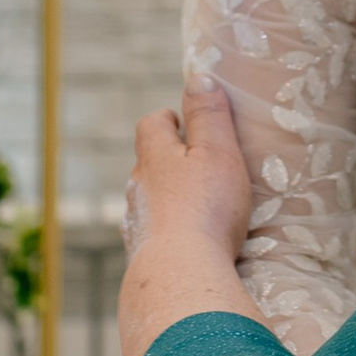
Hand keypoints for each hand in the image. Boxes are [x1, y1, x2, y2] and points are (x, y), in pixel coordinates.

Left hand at [118, 85, 258, 355]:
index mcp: (155, 157)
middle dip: (168, 161)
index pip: (152, 124)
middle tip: (199, 165)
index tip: (184, 121)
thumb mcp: (217, 152)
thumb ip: (209, 116)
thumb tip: (198, 78)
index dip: (169, 119)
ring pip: (148, 202)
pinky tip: (188, 247)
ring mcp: (138, 225)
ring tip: (196, 208)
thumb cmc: (205, 209)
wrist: (180, 277)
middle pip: (147, 164)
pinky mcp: (144, 259)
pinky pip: (154, 238)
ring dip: (167, 200)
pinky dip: (168, 235)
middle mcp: (138, 189)